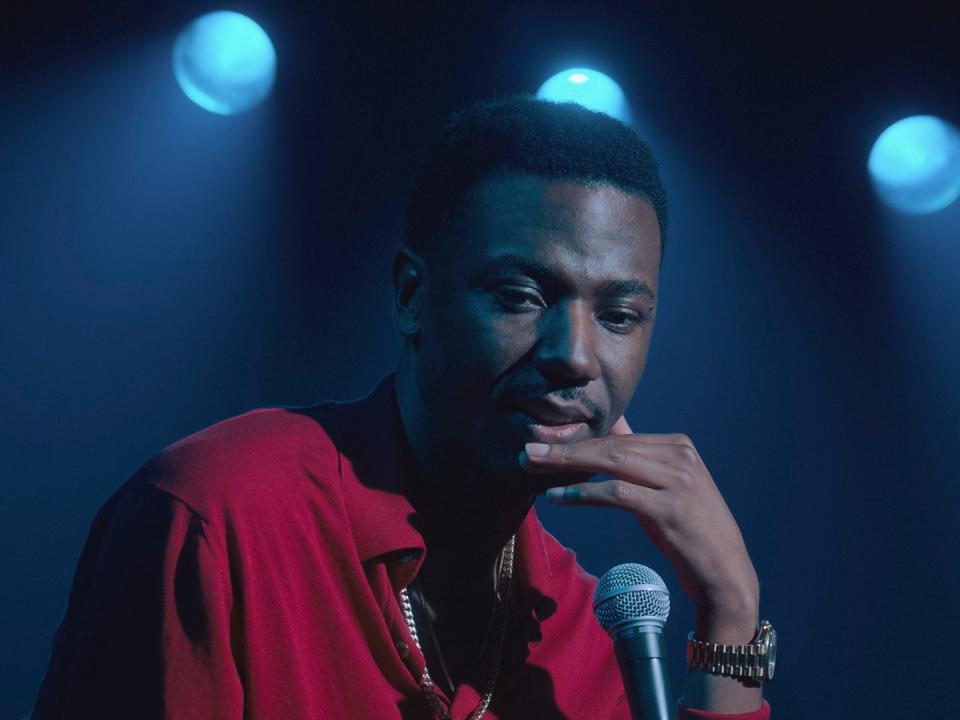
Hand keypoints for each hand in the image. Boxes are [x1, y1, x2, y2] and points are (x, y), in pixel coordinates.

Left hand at [520, 417, 758, 640]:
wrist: (725, 574)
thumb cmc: (689, 530)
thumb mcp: (665, 487)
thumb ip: (640, 459)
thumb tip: (610, 428)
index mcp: (678, 445)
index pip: (618, 437)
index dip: (577, 440)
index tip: (543, 443)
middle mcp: (681, 456)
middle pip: (610, 445)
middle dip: (565, 447)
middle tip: (527, 451)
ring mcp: (678, 481)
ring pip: (610, 462)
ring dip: (566, 463)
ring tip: (532, 467)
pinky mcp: (669, 509)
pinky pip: (616, 494)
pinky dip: (583, 493)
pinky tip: (557, 496)